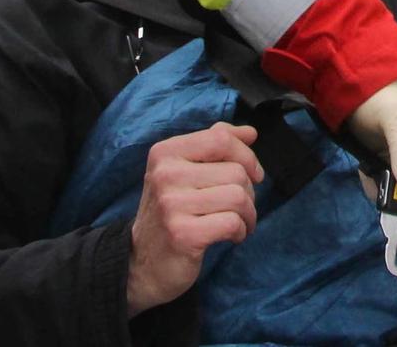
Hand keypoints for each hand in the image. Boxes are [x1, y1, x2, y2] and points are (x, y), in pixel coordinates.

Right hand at [126, 122, 262, 314]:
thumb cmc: (171, 213)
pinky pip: (232, 222)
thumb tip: (249, 133)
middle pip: (236, 171)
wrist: (143, 263)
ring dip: (248, 214)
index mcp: (165, 153)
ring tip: (238, 223)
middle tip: (240, 208)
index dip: (246, 156)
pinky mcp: (183, 234)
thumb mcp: (182, 172)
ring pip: (238, 197)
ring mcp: (172, 205)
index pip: (221, 139)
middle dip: (250, 192)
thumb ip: (214, 146)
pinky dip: (240, 231)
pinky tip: (231, 236)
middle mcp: (165, 174)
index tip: (253, 173)